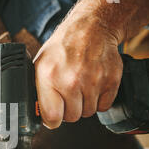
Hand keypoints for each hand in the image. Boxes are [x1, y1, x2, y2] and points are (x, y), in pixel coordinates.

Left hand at [33, 12, 122, 128]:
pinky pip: (104, 106)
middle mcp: (72, 80)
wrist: (91, 28)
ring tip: (80, 87)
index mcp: (50, 77)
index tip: (53, 116)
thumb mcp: (40, 65)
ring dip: (84, 104)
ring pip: (88, 112)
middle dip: (69, 110)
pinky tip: (93, 85)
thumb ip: (38, 90)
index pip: (52, 117)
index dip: (52, 120)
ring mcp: (93, 80)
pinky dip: (99, 100)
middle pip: (72, 117)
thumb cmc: (63, 48)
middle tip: (68, 95)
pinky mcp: (111, 80)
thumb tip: (37, 114)